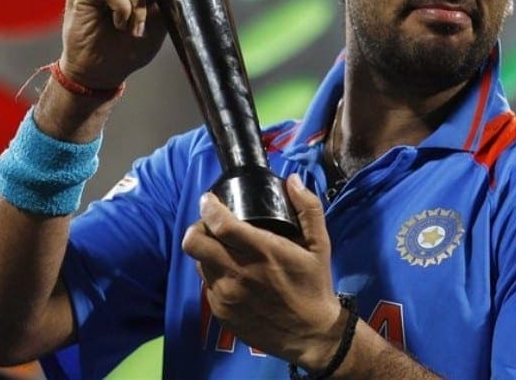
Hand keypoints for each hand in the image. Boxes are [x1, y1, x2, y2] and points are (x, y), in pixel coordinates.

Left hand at [182, 175, 344, 370]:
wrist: (311, 336)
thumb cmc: (314, 284)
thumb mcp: (320, 244)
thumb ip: (309, 208)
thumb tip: (292, 179)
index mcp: (263, 252)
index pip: (221, 225)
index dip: (208, 207)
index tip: (208, 199)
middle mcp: (239, 274)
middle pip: (194, 243)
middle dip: (197, 227)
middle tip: (210, 224)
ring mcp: (227, 296)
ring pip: (198, 262)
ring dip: (205, 250)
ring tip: (221, 247)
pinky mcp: (221, 313)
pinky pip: (206, 285)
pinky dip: (212, 272)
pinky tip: (229, 272)